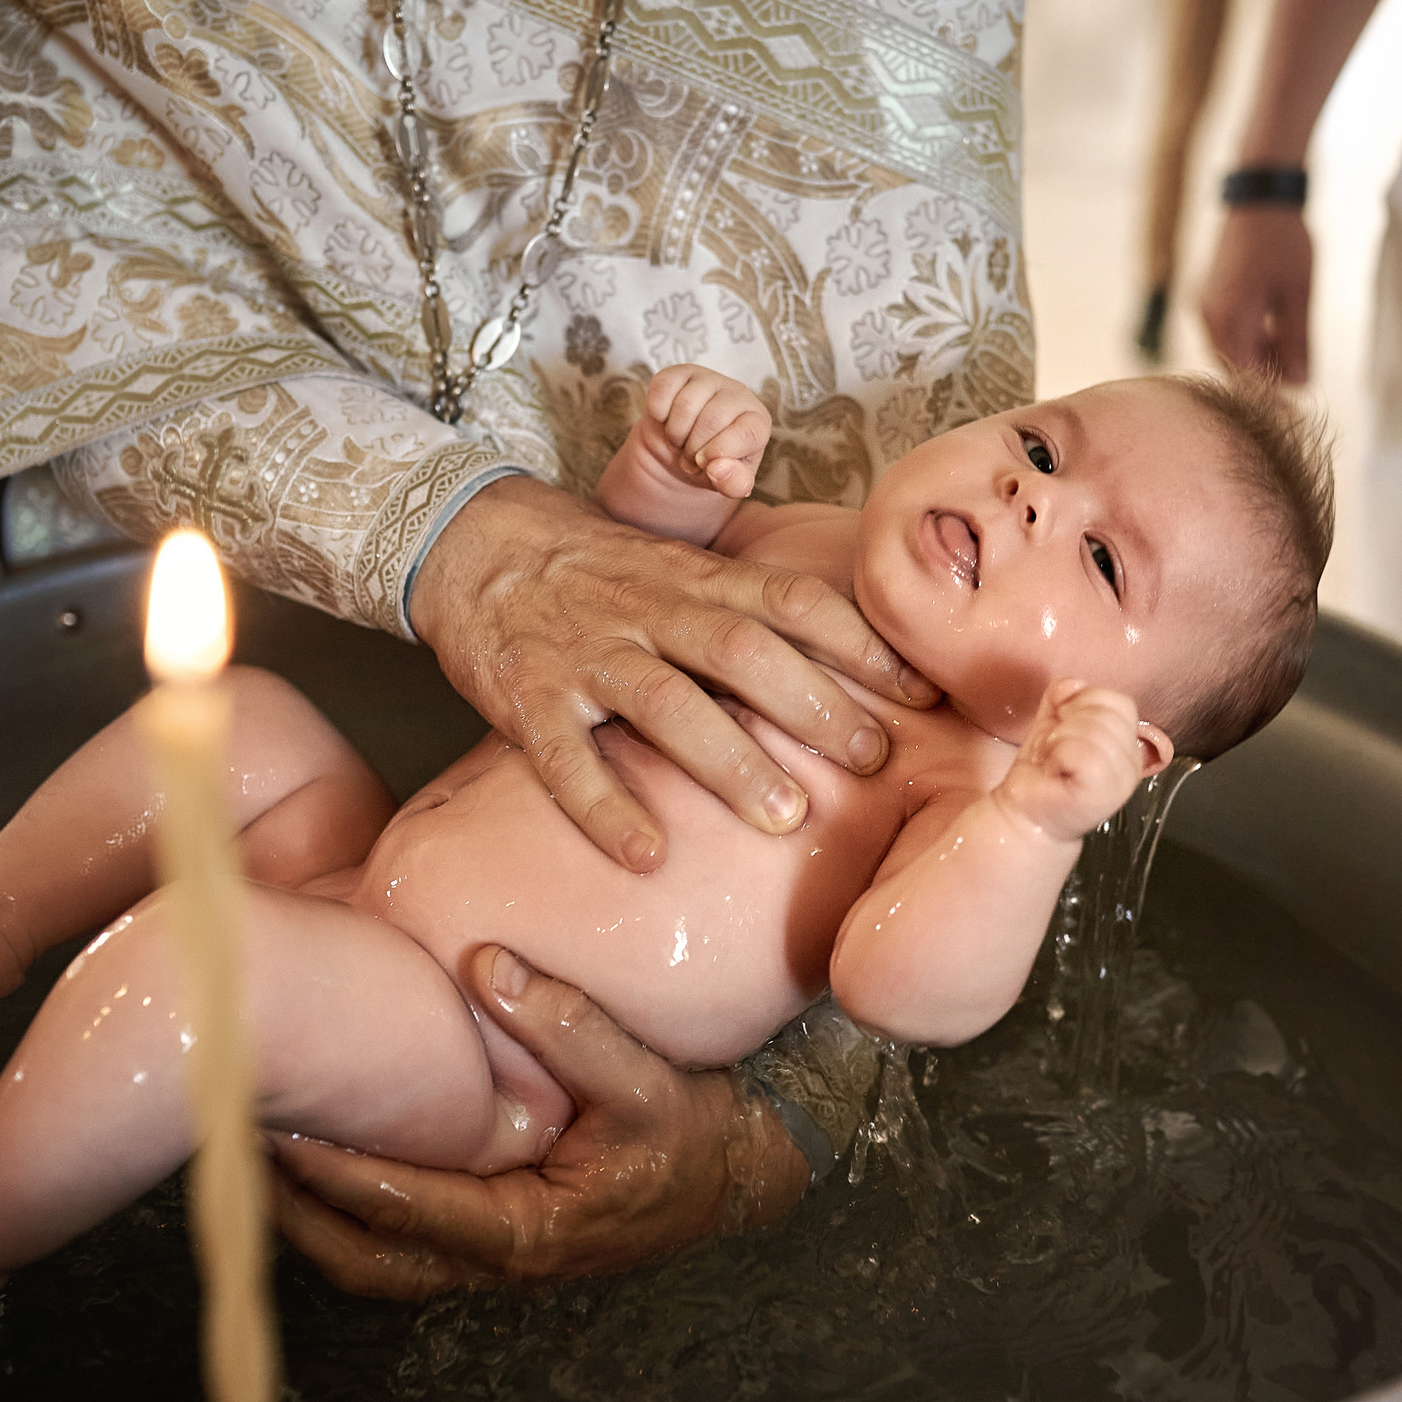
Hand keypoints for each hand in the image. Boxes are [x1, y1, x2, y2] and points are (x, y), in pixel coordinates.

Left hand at [268, 947, 810, 1296]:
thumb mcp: (647, 1079)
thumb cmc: (694, 1136)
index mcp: (528, 1231)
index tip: (280, 1123)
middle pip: (365, 1258)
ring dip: (313, 1214)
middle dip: (296, 1211)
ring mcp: (492, 1259)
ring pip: (374, 1259)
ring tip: (261, 1144)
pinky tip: (328, 1148)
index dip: (336, 1170)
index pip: (406, 1208)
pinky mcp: (492, 1239)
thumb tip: (486, 962)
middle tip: (236, 1142)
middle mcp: (499, 1260)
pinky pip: (401, 1239)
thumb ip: (569, 1023)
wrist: (739, 1178)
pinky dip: (352, 1206)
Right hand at [411, 477, 934, 869]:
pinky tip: (645, 857)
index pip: (791, 600)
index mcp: (696, 581)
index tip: (923, 692)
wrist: (478, 544)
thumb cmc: (602, 574)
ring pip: (666, 702)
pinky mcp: (525, 697)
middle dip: (812, 704)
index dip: (860, 644)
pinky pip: (564, 757)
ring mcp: (586, 654)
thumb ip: (753, 612)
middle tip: (872, 759)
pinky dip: (604, 808)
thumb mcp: (682, 572)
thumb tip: (862, 668)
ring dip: (729, 761)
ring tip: (784, 819)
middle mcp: (648, 611)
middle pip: (740, 650)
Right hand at [646, 364, 770, 498]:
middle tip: (690, 458)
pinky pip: (663, 388)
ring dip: (675, 433)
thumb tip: (719, 469)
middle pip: (712, 419)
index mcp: (757, 421)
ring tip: (679, 442)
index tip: (706, 465)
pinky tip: (666, 421)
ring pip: (686, 404)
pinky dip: (658, 413)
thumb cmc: (711, 465)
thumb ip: (734, 483)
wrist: (679, 453)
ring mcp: (708, 379)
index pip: (748, 433)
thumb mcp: (728, 482)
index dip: (720, 453)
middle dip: (693, 449)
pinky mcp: (678, 373)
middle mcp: (738, 394)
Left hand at [991, 678, 1162, 841]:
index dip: (1086, 702)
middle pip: (1106, 714)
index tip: (1064, 722)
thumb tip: (1074, 684)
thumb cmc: (1044, 768)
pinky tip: (1055, 770)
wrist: (1025, 812)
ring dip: (1059, 740)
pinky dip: (1059, 754)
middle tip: (1056, 747)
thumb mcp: (1054, 720)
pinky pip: (1082, 752)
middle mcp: (1132, 761)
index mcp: (1128, 742)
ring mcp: (1122, 780)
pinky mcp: (1104, 793)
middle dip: (1068, 723)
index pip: (1120, 701)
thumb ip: (1064, 694)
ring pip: (1092, 730)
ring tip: (1054, 759)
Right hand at [1198, 206, 1314, 382]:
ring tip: (1290, 348)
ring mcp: (1205, 306)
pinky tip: (1273, 328)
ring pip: (1230, 350)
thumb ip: (1297, 342)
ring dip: (1258, 356)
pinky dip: (1249, 339)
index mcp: (1228, 319)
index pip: (1246, 375)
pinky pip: (1226, 332)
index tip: (1299, 395)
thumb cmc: (1284, 242)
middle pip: (1234, 366)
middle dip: (1266, 373)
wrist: (1260, 198)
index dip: (1273, 390)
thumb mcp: (1299, 294)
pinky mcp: (1209, 297)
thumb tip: (1301, 384)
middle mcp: (1208, 317)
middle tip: (1300, 372)